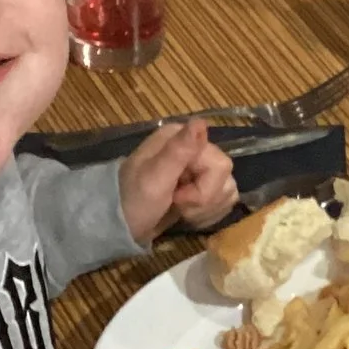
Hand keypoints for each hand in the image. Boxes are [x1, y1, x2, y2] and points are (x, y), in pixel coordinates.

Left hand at [118, 121, 238, 244]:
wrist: (120, 227)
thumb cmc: (134, 201)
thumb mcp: (154, 178)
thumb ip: (179, 151)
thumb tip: (201, 121)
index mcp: (182, 138)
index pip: (220, 164)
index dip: (204, 188)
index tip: (177, 196)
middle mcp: (193, 147)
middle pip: (225, 178)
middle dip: (203, 200)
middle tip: (177, 205)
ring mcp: (198, 168)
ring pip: (228, 189)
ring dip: (206, 208)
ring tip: (181, 211)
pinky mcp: (202, 186)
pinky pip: (224, 199)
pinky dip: (208, 213)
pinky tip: (188, 215)